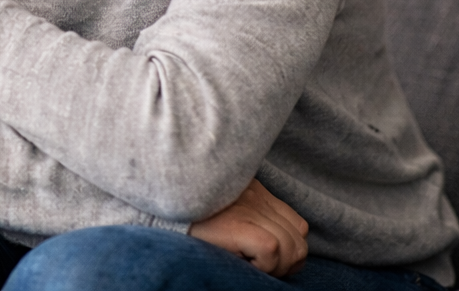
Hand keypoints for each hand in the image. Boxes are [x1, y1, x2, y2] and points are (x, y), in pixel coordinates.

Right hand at [189, 178, 307, 275]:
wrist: (159, 210)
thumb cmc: (187, 217)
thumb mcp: (224, 210)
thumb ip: (250, 216)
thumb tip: (271, 247)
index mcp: (255, 192)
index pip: (298, 225)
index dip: (290, 249)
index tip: (268, 262)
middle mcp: (257, 197)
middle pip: (299, 240)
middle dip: (286, 264)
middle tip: (257, 268)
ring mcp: (249, 209)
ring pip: (291, 249)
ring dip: (275, 267)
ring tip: (249, 265)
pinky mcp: (240, 224)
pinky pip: (272, 251)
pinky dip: (263, 266)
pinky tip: (241, 262)